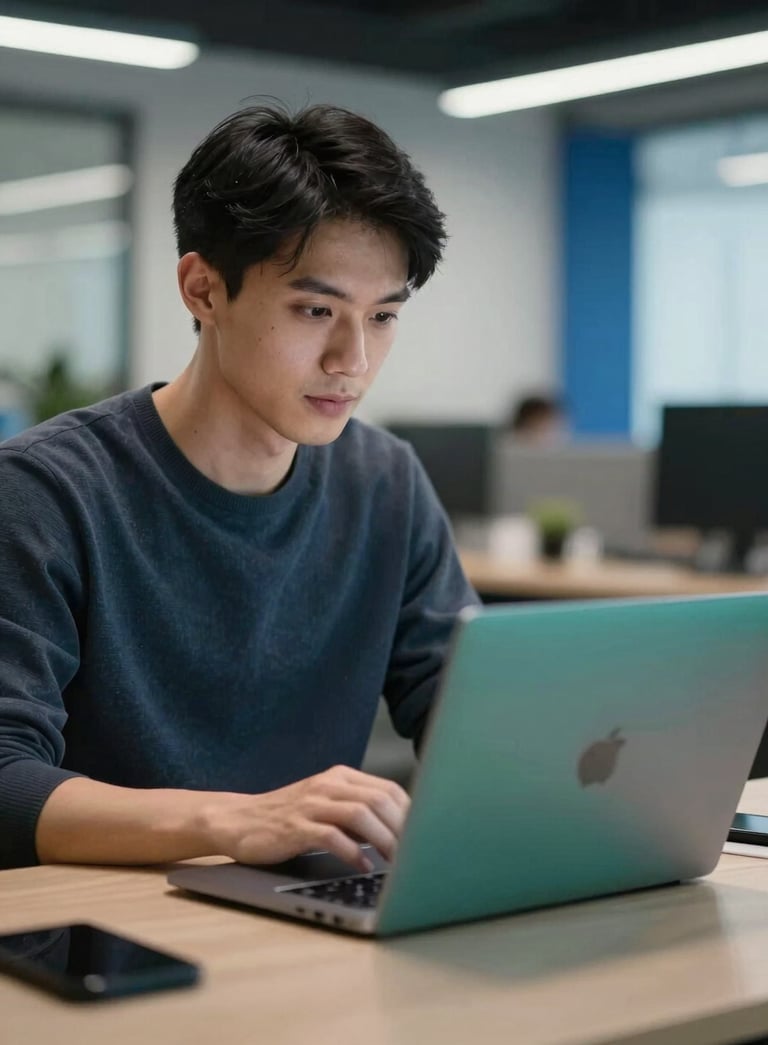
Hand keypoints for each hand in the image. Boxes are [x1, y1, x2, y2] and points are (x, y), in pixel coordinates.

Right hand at [207, 765, 409, 872]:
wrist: (239, 820)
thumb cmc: (288, 817)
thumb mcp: (326, 805)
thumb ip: (357, 811)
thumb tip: (400, 832)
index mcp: (340, 777)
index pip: (388, 789)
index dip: (411, 813)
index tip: (425, 836)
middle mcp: (328, 785)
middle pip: (379, 800)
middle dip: (403, 828)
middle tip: (417, 854)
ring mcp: (311, 804)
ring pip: (360, 814)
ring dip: (384, 840)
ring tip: (396, 862)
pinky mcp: (295, 826)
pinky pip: (331, 836)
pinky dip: (352, 853)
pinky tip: (362, 867)